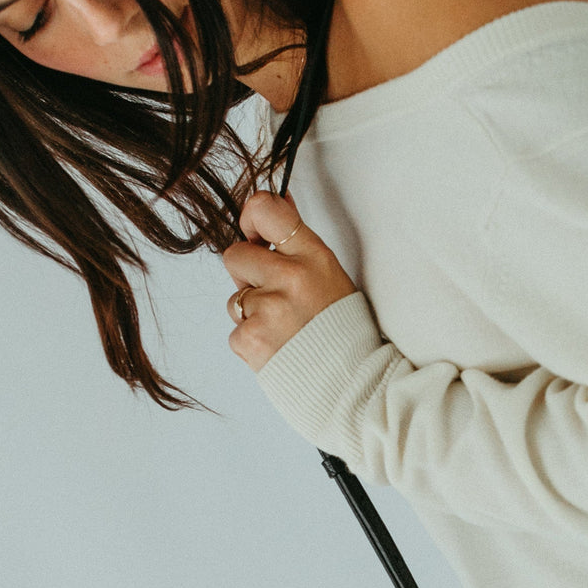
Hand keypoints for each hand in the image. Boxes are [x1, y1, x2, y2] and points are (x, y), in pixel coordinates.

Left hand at [223, 191, 356, 371]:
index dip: (252, 218)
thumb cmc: (345, 331)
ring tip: (285, 329)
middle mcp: (290, 278)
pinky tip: (280, 348)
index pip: (265, 210)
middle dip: (247, 275)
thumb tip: (276, 202)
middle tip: (275, 296)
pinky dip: (253, 341)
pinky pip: (236, 331)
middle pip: (234, 255)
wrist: (354, 385)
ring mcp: (267, 309)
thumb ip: (298, 244)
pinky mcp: (250, 339)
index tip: (256, 234)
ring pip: (234, 298)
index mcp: (313, 257)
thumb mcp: (331, 276)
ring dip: (252, 312)